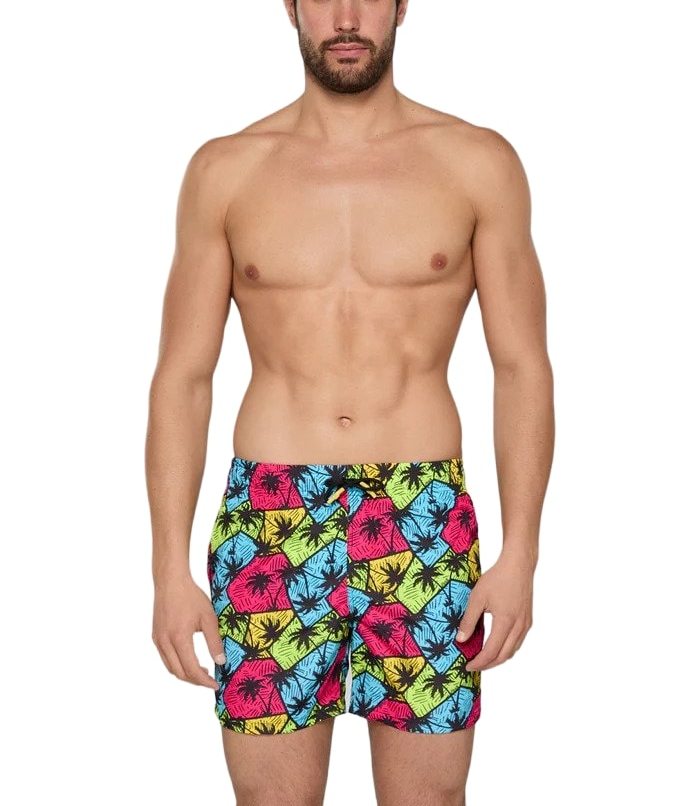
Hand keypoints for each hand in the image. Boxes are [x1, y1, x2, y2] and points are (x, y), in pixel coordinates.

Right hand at [152, 574, 224, 689]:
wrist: (170, 582)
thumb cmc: (191, 597)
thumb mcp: (208, 618)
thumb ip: (214, 641)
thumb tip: (221, 661)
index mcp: (179, 638)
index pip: (191, 669)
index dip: (204, 681)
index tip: (216, 684)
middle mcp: (165, 642)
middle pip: (179, 673)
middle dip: (195, 681)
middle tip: (210, 680)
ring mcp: (158, 640)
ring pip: (170, 667)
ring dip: (185, 674)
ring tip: (202, 671)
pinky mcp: (156, 636)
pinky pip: (165, 658)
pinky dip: (177, 664)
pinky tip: (189, 659)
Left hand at [456, 548, 534, 671]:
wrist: (518, 565)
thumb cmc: (497, 578)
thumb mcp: (477, 598)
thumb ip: (469, 620)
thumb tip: (461, 639)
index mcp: (505, 622)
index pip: (491, 652)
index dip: (479, 662)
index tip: (468, 666)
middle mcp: (519, 627)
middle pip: (504, 656)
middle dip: (488, 664)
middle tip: (474, 665)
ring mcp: (525, 624)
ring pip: (513, 650)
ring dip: (498, 658)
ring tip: (483, 658)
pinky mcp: (528, 620)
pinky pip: (517, 642)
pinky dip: (506, 648)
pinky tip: (496, 645)